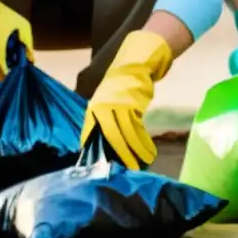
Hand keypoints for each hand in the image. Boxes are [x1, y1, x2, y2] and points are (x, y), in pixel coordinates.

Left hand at [80, 31, 171, 169]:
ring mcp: (118, 106)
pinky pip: (138, 128)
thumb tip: (101, 149)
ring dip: (136, 151)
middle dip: (120, 155)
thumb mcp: (104, 105)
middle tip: (127, 171)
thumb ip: (102, 123)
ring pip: (127, 134)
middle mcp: (103, 108)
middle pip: (111, 137)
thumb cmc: (118, 91)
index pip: (89, 136)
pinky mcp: (133, 105)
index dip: (94, 153)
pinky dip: (143, 141)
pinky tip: (148, 151)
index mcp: (93, 110)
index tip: (101, 168)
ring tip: (143, 163)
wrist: (132, 67)